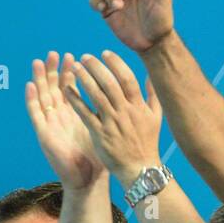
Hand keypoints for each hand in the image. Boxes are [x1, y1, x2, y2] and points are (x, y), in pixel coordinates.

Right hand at [25, 51, 103, 188]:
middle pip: (54, 88)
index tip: (76, 56)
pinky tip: (30, 86)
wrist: (88, 178)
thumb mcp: (106, 127)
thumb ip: (111, 110)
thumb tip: (126, 94)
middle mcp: (61, 116)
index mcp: (75, 113)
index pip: (71, 87)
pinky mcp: (44, 134)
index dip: (72, 71)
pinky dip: (31, 100)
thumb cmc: (99, 156)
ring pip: (42, 97)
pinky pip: (35, 114)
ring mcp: (51, 124)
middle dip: (53, 70)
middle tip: (54, 53)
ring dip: (39, 79)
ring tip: (38, 62)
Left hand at [62, 51, 163, 185]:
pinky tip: (67, 88)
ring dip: (85, 79)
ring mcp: (112, 123)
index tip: (105, 53)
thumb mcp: (156, 117)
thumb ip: (152, 95)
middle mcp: (125, 112)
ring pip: (97, 95)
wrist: (139, 169)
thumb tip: (150, 75)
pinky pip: (85, 113)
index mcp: (138, 106)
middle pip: (110, 83)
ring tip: (75, 67)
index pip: (127, 78)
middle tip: (85, 57)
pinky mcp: (100, 135)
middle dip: (96, 67)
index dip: (116, 63)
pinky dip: (76, 100)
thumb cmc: (147, 143)